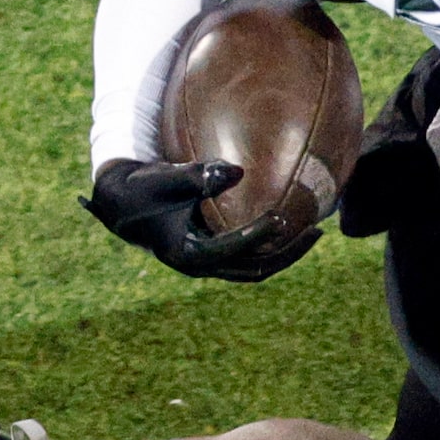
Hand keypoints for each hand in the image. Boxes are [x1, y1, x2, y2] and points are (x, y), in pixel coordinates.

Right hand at [82, 157, 321, 282]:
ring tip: (314, 231)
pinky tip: (289, 224)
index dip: (260, 235)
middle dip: (288, 253)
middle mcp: (200, 266)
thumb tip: (239, 171)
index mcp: (187, 254)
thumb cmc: (143, 188)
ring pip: (254, 266)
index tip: (283, 216)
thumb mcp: (166, 179)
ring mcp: (208, 263)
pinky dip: (270, 244)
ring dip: (284, 252)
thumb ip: (199, 175)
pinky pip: (248, 255)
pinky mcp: (212, 252)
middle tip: (317, 231)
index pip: (232, 249)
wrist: (122, 203)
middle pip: (254, 268)